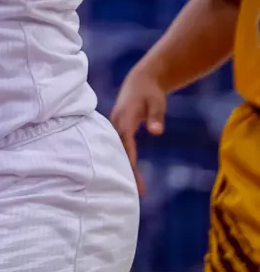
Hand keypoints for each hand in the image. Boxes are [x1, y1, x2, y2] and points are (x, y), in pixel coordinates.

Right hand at [110, 66, 166, 193]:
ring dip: (124, 168)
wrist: (139, 81)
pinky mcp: (117, 131)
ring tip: (135, 188)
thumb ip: (156, 117)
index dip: (128, 156)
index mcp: (125, 117)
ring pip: (116, 151)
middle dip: (126, 169)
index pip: (125, 140)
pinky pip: (118, 148)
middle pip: (118, 150)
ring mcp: (114, 128)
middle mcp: (116, 124)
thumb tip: (157, 132)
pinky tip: (130, 175)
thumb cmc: (150, 92)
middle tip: (137, 190)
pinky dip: (123, 161)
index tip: (132, 172)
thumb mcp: (157, 102)